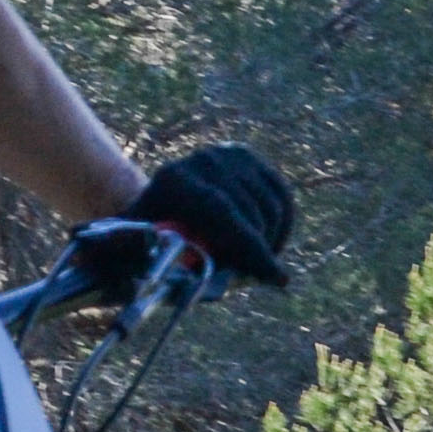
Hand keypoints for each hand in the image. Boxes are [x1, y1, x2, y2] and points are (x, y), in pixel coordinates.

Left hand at [123, 142, 294, 286]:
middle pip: (251, 208)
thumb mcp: (153, 261)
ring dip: (273, 241)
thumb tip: (220, 272)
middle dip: (264, 249)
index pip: (222, 211)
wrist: (155, 211)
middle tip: (263, 277)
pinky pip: (282, 196)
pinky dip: (283, 225)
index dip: (252, 247)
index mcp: (173, 181)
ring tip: (257, 264)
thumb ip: (182, 269)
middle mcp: (202, 160)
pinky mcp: (247, 157)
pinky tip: (270, 244)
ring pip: (273, 204)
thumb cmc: (149, 246)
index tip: (276, 278)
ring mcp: (227, 154)